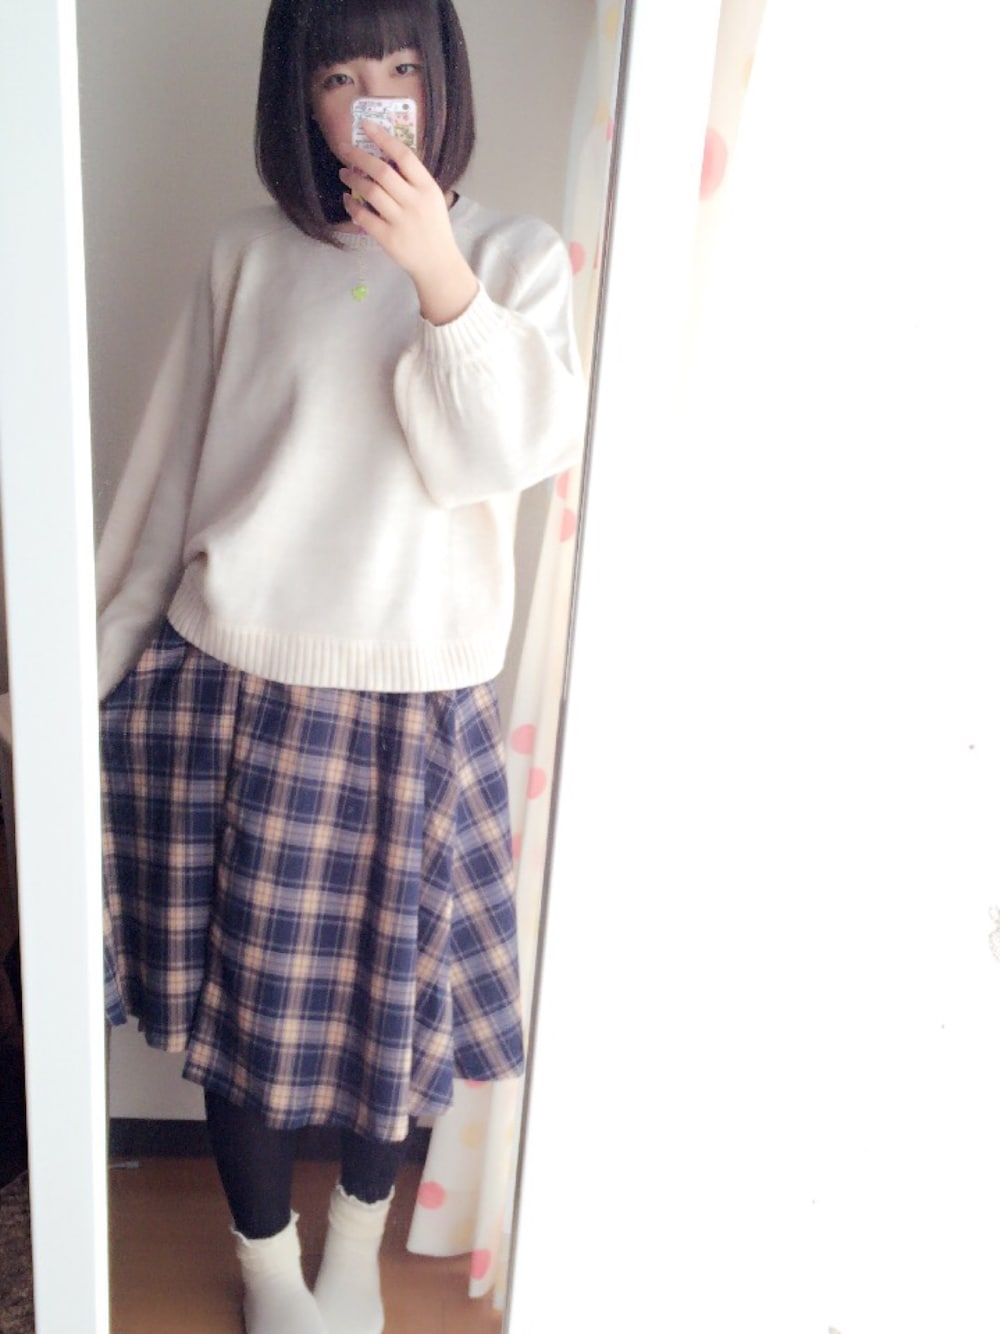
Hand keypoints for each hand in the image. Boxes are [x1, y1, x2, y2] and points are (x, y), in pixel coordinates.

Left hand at [337, 121, 477, 325]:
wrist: (438, 263)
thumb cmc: (433, 227)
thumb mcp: (432, 198)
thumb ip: (413, 180)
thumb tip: (385, 157)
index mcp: (427, 188)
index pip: (404, 156)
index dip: (383, 138)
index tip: (366, 126)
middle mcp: (415, 202)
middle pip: (382, 172)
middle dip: (359, 157)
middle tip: (344, 149)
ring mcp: (401, 221)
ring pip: (370, 192)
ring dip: (353, 179)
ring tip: (344, 173)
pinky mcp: (388, 238)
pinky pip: (363, 216)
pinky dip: (351, 205)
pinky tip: (347, 198)